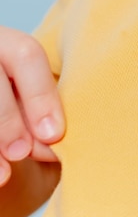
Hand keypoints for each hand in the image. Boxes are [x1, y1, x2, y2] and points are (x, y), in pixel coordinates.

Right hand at [0, 27, 64, 186]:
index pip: (25, 54)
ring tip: (5, 174)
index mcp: (5, 42)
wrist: (4, 104)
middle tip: (22, 152)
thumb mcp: (27, 100)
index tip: (53, 135)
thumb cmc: (17, 104)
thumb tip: (48, 140)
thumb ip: (37, 113)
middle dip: (8, 118)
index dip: (40, 96)